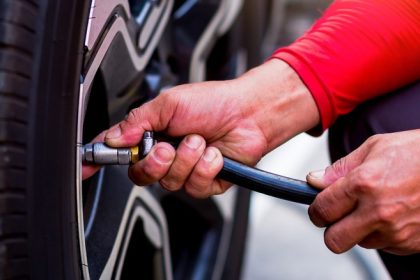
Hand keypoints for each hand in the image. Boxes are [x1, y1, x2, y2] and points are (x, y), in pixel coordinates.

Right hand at [83, 59, 318, 196]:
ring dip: (187, 159)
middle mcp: (166, 154)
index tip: (86, 165)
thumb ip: (139, 122)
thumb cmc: (213, 102)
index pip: (119, 150)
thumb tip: (115, 138)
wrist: (248, 113)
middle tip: (168, 146)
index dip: (100, 159)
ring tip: (200, 141)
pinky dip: (205, 167)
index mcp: (152, 134)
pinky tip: (214, 154)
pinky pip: (195, 186)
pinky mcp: (204, 181)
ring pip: (170, 181)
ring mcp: (185, 169)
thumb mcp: (170, 103)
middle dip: (155, 161)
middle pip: (141, 175)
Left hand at [307, 129, 419, 254]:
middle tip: (337, 215)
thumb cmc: (418, 152)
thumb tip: (314, 181)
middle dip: (331, 228)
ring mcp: (397, 231)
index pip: (322, 210)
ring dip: (359, 229)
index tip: (319, 207)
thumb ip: (340, 168)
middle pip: (334, 240)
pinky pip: (383, 245)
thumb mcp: (374, 147)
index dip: (316, 209)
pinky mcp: (411, 243)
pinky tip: (392, 213)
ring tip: (374, 207)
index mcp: (364, 184)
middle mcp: (379, 211)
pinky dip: (381, 233)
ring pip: (359, 243)